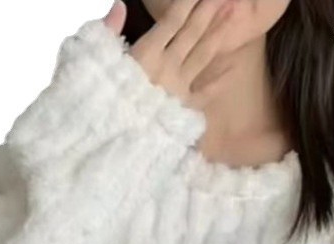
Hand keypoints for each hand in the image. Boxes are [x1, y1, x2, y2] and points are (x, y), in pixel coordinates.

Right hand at [102, 0, 236, 109]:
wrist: (114, 139)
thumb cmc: (102, 100)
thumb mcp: (99, 61)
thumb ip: (109, 30)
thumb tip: (119, 6)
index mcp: (146, 53)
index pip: (172, 21)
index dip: (187, 3)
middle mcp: (167, 67)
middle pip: (192, 34)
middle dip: (209, 11)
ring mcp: (179, 88)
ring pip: (204, 56)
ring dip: (219, 34)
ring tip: (233, 14)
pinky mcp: (184, 109)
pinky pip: (207, 92)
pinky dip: (221, 78)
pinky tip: (234, 65)